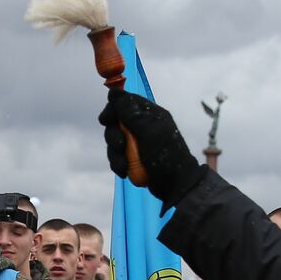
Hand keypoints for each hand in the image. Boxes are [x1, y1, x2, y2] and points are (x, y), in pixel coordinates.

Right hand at [98, 89, 205, 207]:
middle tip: (120, 146)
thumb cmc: (166, 157)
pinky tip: (124, 171)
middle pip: (115, 123)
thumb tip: (116, 93)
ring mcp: (137, 143)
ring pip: (114, 141)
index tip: (105, 119)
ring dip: (115, 154)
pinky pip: (117, 156)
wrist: (175, 186)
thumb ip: (131, 114)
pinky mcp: (133, 158)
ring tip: (124, 165)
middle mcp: (142, 127)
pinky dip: (118, 164)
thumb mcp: (149, 132)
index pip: (126, 102)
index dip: (113, 109)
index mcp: (150, 115)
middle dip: (113, 136)